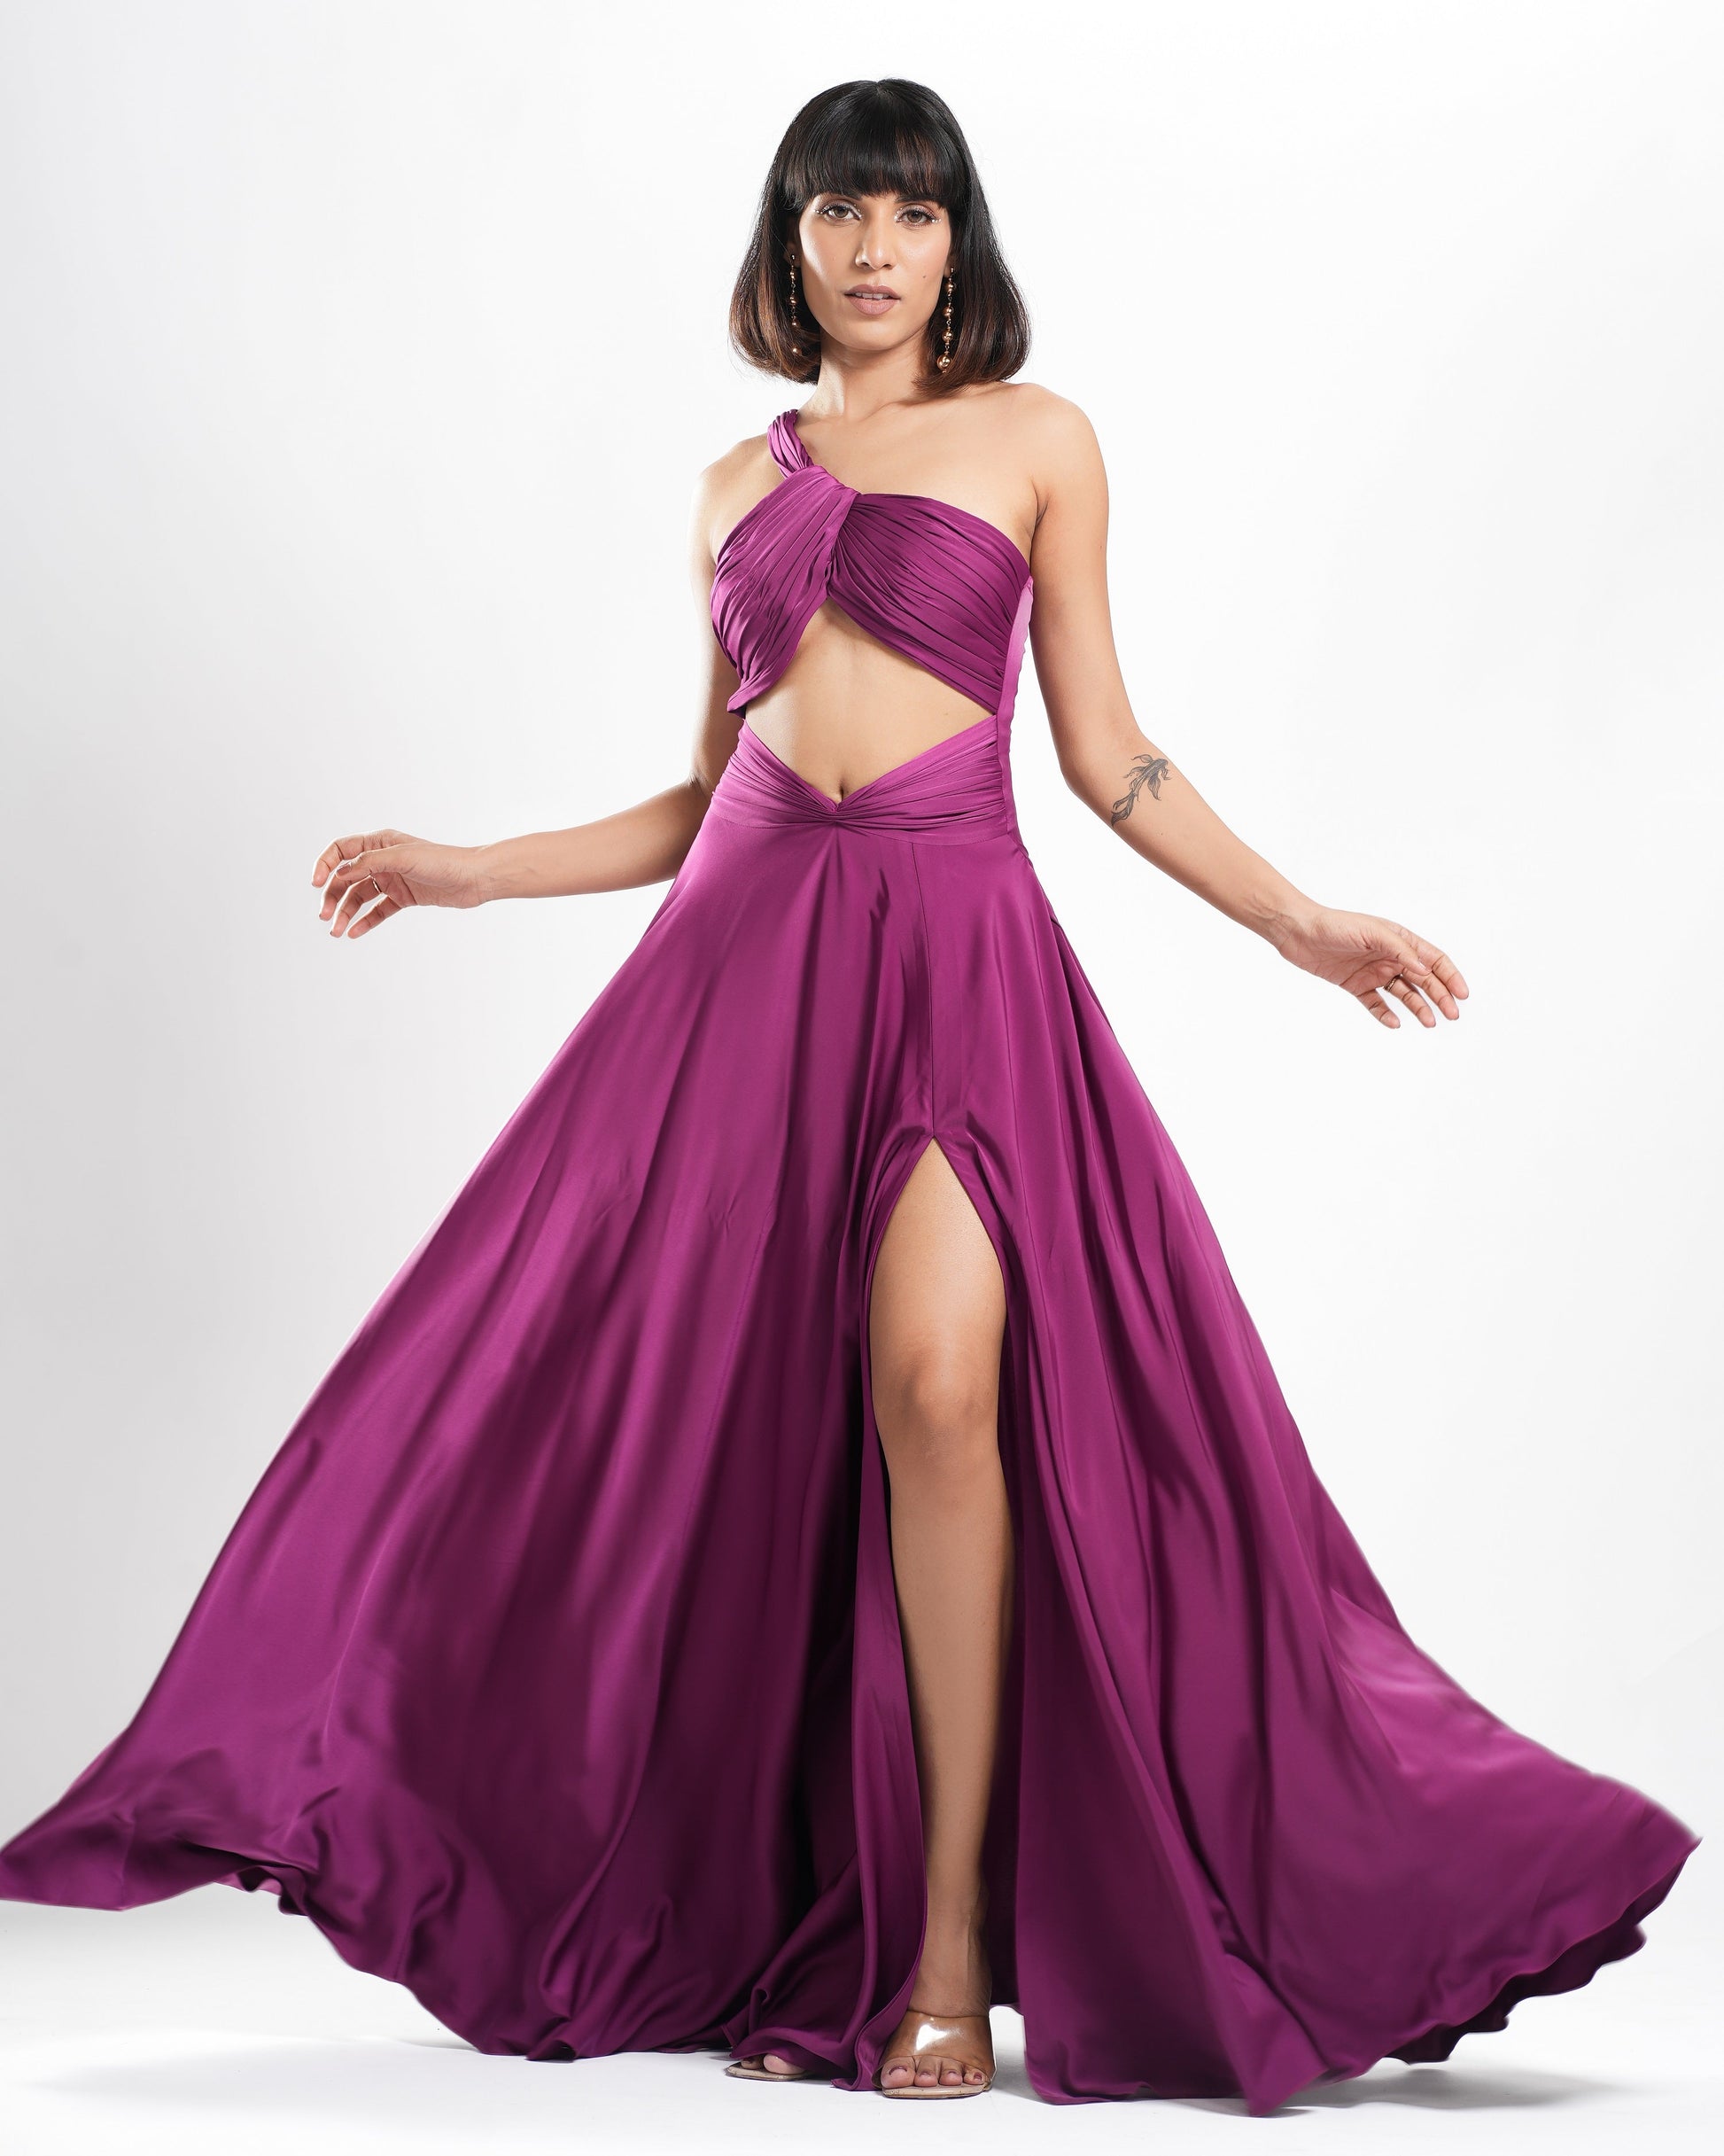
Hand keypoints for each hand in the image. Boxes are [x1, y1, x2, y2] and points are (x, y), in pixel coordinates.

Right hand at [311, 828, 485, 939]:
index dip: (325, 865)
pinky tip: (353, 933)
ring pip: (360, 897)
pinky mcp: (404, 898)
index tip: (314, 883)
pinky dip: (365, 921)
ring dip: (345, 913)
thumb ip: (369, 863)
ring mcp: (393, 879)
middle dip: (332, 896)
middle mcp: (383, 860)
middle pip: (346, 878)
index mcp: (380, 843)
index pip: (341, 850)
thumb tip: (339, 873)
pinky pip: (378, 911)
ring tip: (336, 932)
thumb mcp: (402, 857)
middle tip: (324, 916)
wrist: (475, 879)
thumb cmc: (443, 861)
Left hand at [1272, 905, 1468, 1027]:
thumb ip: (1400, 950)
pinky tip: (1395, 1023)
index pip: (1433, 959)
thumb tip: (1425, 969)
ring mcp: (1373, 972)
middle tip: (1451, 1015)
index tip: (1462, 994)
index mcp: (1399, 940)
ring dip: (1418, 1007)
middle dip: (1440, 996)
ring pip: (1404, 994)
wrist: (1298, 932)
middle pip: (1423, 980)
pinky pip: (1376, 1003)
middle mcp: (1390, 956)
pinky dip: (1385, 1014)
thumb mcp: (1372, 932)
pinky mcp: (1355, 985)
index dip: (1450, 976)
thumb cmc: (1335, 925)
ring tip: (1429, 1022)